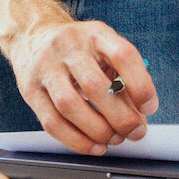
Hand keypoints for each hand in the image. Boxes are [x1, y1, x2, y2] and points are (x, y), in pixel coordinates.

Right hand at [2, 16, 157, 153]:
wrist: (34, 36)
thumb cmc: (78, 48)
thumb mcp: (105, 50)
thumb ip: (124, 80)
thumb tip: (139, 118)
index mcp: (96, 34)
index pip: (122, 55)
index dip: (140, 85)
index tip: (148, 107)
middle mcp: (68, 46)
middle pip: (95, 86)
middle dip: (120, 117)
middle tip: (134, 131)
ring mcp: (45, 67)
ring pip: (70, 106)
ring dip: (97, 131)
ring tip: (113, 139)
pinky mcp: (30, 90)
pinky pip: (52, 122)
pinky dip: (76, 140)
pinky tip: (92, 145)